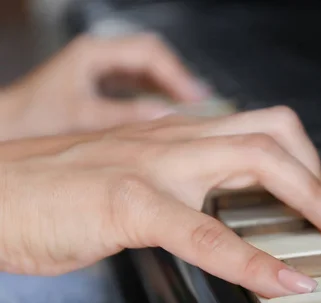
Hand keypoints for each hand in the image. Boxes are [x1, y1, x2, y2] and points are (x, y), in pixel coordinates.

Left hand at [0, 33, 206, 140]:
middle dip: (179, 78)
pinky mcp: (103, 89)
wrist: (5, 133)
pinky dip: (158, 99)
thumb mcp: (82, 118)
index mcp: (93, 53)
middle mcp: (100, 58)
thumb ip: (125, 116)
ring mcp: (102, 72)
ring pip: (148, 72)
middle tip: (202, 102)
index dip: (176, 74)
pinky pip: (139, 87)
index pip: (148, 53)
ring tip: (193, 108)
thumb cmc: (31, 121)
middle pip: (153, 58)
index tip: (195, 96)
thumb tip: (165, 116)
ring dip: (171, 88)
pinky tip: (170, 115)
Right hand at [0, 108, 320, 297]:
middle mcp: (173, 141)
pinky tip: (285, 281)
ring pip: (254, 162)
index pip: (260, 132)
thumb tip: (219, 211)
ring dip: (310, 199)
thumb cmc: (55, 192)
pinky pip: (205, 232)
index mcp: (174, 137)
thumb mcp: (133, 180)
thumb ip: (180, 187)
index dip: (305, 164)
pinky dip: (253, 260)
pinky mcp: (128, 203)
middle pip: (273, 136)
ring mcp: (153, 166)